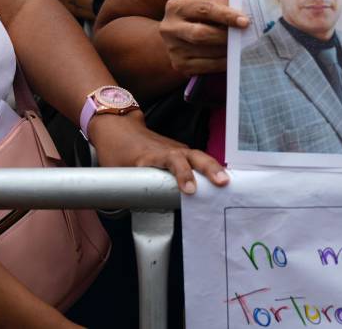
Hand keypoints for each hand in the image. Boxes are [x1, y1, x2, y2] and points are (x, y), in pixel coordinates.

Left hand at [89, 112, 229, 193]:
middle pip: (193, 157)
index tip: (190, 190)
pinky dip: (210, 167)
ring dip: (213, 168)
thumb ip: (126, 192)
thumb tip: (133, 214)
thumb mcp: (115, 172)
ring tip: (226, 182)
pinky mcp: (180, 151)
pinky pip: (197, 159)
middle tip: (222, 182)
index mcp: (152, 156)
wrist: (119, 127)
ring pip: (199, 156)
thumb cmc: (116, 151)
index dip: (182, 175)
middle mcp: (168, 150)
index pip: (172, 163)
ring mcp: (176, 149)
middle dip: (209, 169)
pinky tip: (219, 177)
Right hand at [158, 0, 248, 75]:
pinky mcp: (179, 64)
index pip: (204, 9)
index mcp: (177, 6)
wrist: (180, 33)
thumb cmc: (202, 13)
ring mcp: (173, 48)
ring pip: (206, 52)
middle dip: (226, 36)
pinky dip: (224, 62)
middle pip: (201, 34)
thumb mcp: (210, 2)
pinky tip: (233, 57)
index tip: (245, 22)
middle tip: (244, 36)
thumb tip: (244, 19)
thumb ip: (224, 6)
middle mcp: (170, 27)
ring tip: (242, 46)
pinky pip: (207, 66)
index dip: (226, 16)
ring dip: (228, 50)